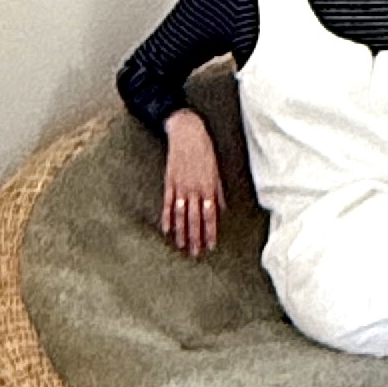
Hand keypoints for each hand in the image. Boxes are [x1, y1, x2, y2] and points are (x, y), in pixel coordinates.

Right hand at [159, 109, 222, 257]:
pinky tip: (166, 230)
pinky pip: (167, 203)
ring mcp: (180, 186)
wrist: (187, 133)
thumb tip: (221, 209)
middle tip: (196, 253)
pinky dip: (166, 217)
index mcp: (208, 187)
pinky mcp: (169, 182)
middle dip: (196, 237)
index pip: (210, 215)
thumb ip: (218, 191)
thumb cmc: (205, 150)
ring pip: (180, 214)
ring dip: (181, 232)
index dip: (210, 232)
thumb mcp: (216, 170)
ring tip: (182, 246)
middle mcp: (194, 189)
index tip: (211, 246)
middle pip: (195, 219)